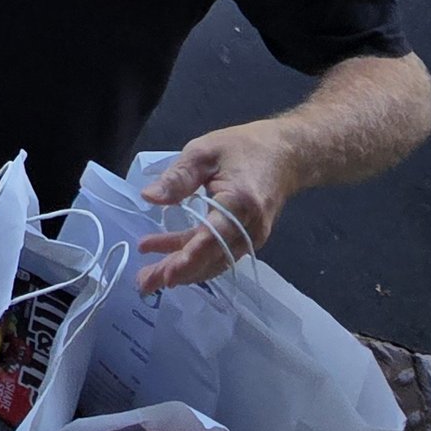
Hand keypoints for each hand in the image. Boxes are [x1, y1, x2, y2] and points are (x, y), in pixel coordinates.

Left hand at [137, 119, 296, 293]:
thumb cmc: (243, 147)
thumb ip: (178, 177)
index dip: (188, 259)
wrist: (286, 154)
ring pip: (214, 261)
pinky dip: (195, 258)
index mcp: (239, 203)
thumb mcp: (204, 152)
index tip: (166, 274)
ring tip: (150, 275)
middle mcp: (249, 228)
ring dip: (183, 269)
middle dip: (177, 272)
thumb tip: (149, 197)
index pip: (212, 239)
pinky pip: (220, 254)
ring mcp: (252, 237)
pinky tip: (170, 257)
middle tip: (144, 283)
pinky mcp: (248, 238)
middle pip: (210, 258)